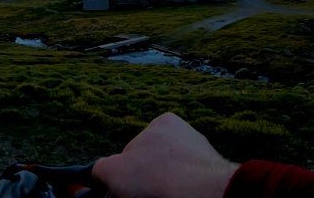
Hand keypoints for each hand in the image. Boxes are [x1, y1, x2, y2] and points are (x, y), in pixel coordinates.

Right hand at [92, 112, 239, 197]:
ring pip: (175, 175)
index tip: (128, 186)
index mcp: (164, 123)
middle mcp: (187, 135)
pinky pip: (189, 185)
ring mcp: (204, 156)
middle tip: (144, 193)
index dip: (128, 171)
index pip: (135, 150)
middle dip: (148, 178)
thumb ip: (102, 168)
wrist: (202, 192)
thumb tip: (99, 173)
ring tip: (161, 195)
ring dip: (165, 187)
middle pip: (156, 163)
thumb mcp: (113, 170)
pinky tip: (177, 196)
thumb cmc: (156, 175)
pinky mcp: (214, 175)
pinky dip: (182, 191)